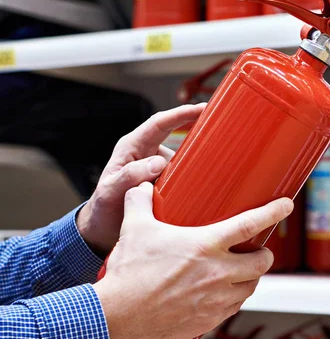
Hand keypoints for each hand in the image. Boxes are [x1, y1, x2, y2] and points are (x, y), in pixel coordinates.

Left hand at [77, 104, 205, 255]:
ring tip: (198, 181)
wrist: (101, 230)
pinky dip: (189, 182)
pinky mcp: (163, 182)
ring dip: (191, 169)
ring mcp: (155, 168)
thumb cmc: (102, 209)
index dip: (181, 114)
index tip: (202, 108)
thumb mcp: (111, 192)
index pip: (159, 123)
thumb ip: (130, 175)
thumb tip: (158, 162)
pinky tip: (195, 192)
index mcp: (131, 147)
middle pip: (176, 138)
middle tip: (218, 141)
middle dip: (196, 138)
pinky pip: (181, 177)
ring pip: (181, 161)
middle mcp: (145, 153)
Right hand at [93, 182, 292, 338]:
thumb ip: (140, 202)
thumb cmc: (130, 272)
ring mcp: (216, 300)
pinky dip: (233, 297)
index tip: (287, 205)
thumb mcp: (134, 228)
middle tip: (255, 249)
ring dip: (250, 277)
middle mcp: (218, 273)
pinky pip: (234, 307)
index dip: (273, 211)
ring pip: (251, 286)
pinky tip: (221, 293)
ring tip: (239, 270)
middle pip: (262, 261)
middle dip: (264, 253)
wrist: (120, 316)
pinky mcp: (210, 321)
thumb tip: (144, 187)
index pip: (250, 224)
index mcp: (205, 245)